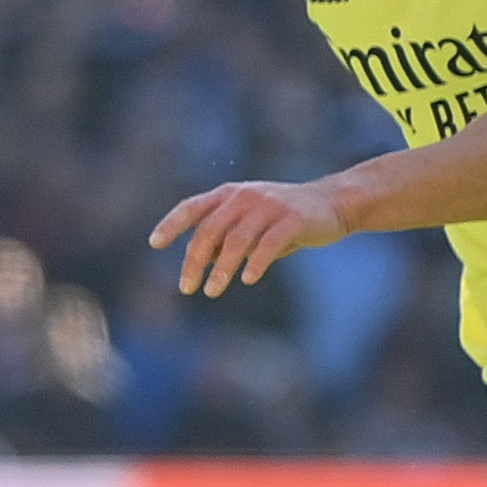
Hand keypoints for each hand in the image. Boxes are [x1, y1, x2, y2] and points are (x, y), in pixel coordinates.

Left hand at [148, 176, 352, 296]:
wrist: (332, 204)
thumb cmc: (281, 218)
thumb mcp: (248, 221)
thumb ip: (224, 236)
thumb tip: (195, 261)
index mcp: (229, 194)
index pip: (192, 207)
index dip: (171, 224)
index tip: (154, 244)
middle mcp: (245, 196)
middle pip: (210, 229)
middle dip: (195, 261)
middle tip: (186, 288)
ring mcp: (270, 206)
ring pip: (237, 240)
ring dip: (221, 269)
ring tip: (212, 292)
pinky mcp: (293, 220)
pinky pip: (269, 244)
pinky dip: (256, 263)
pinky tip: (248, 280)